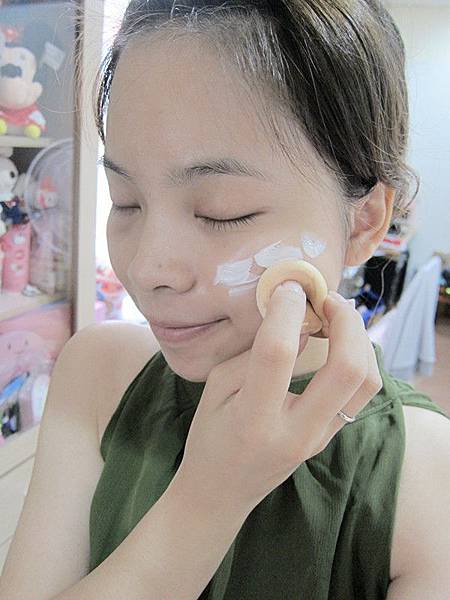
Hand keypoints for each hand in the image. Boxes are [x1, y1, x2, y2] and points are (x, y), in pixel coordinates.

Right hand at [174, 283, 382, 513]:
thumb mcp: (216, 390)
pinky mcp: (330, 437)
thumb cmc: (209, 437)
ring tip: (336, 315)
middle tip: (326, 297)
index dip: (285, 311)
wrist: (221, 494)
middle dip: (345, 321)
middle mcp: (296, 432)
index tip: (287, 287)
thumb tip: (294, 319)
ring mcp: (319, 438)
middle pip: (346, 369)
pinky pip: (360, 393)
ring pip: (366, 382)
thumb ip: (254, 355)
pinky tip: (339, 340)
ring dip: (360, 338)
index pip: (278, 354)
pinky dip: (358, 357)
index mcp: (253, 420)